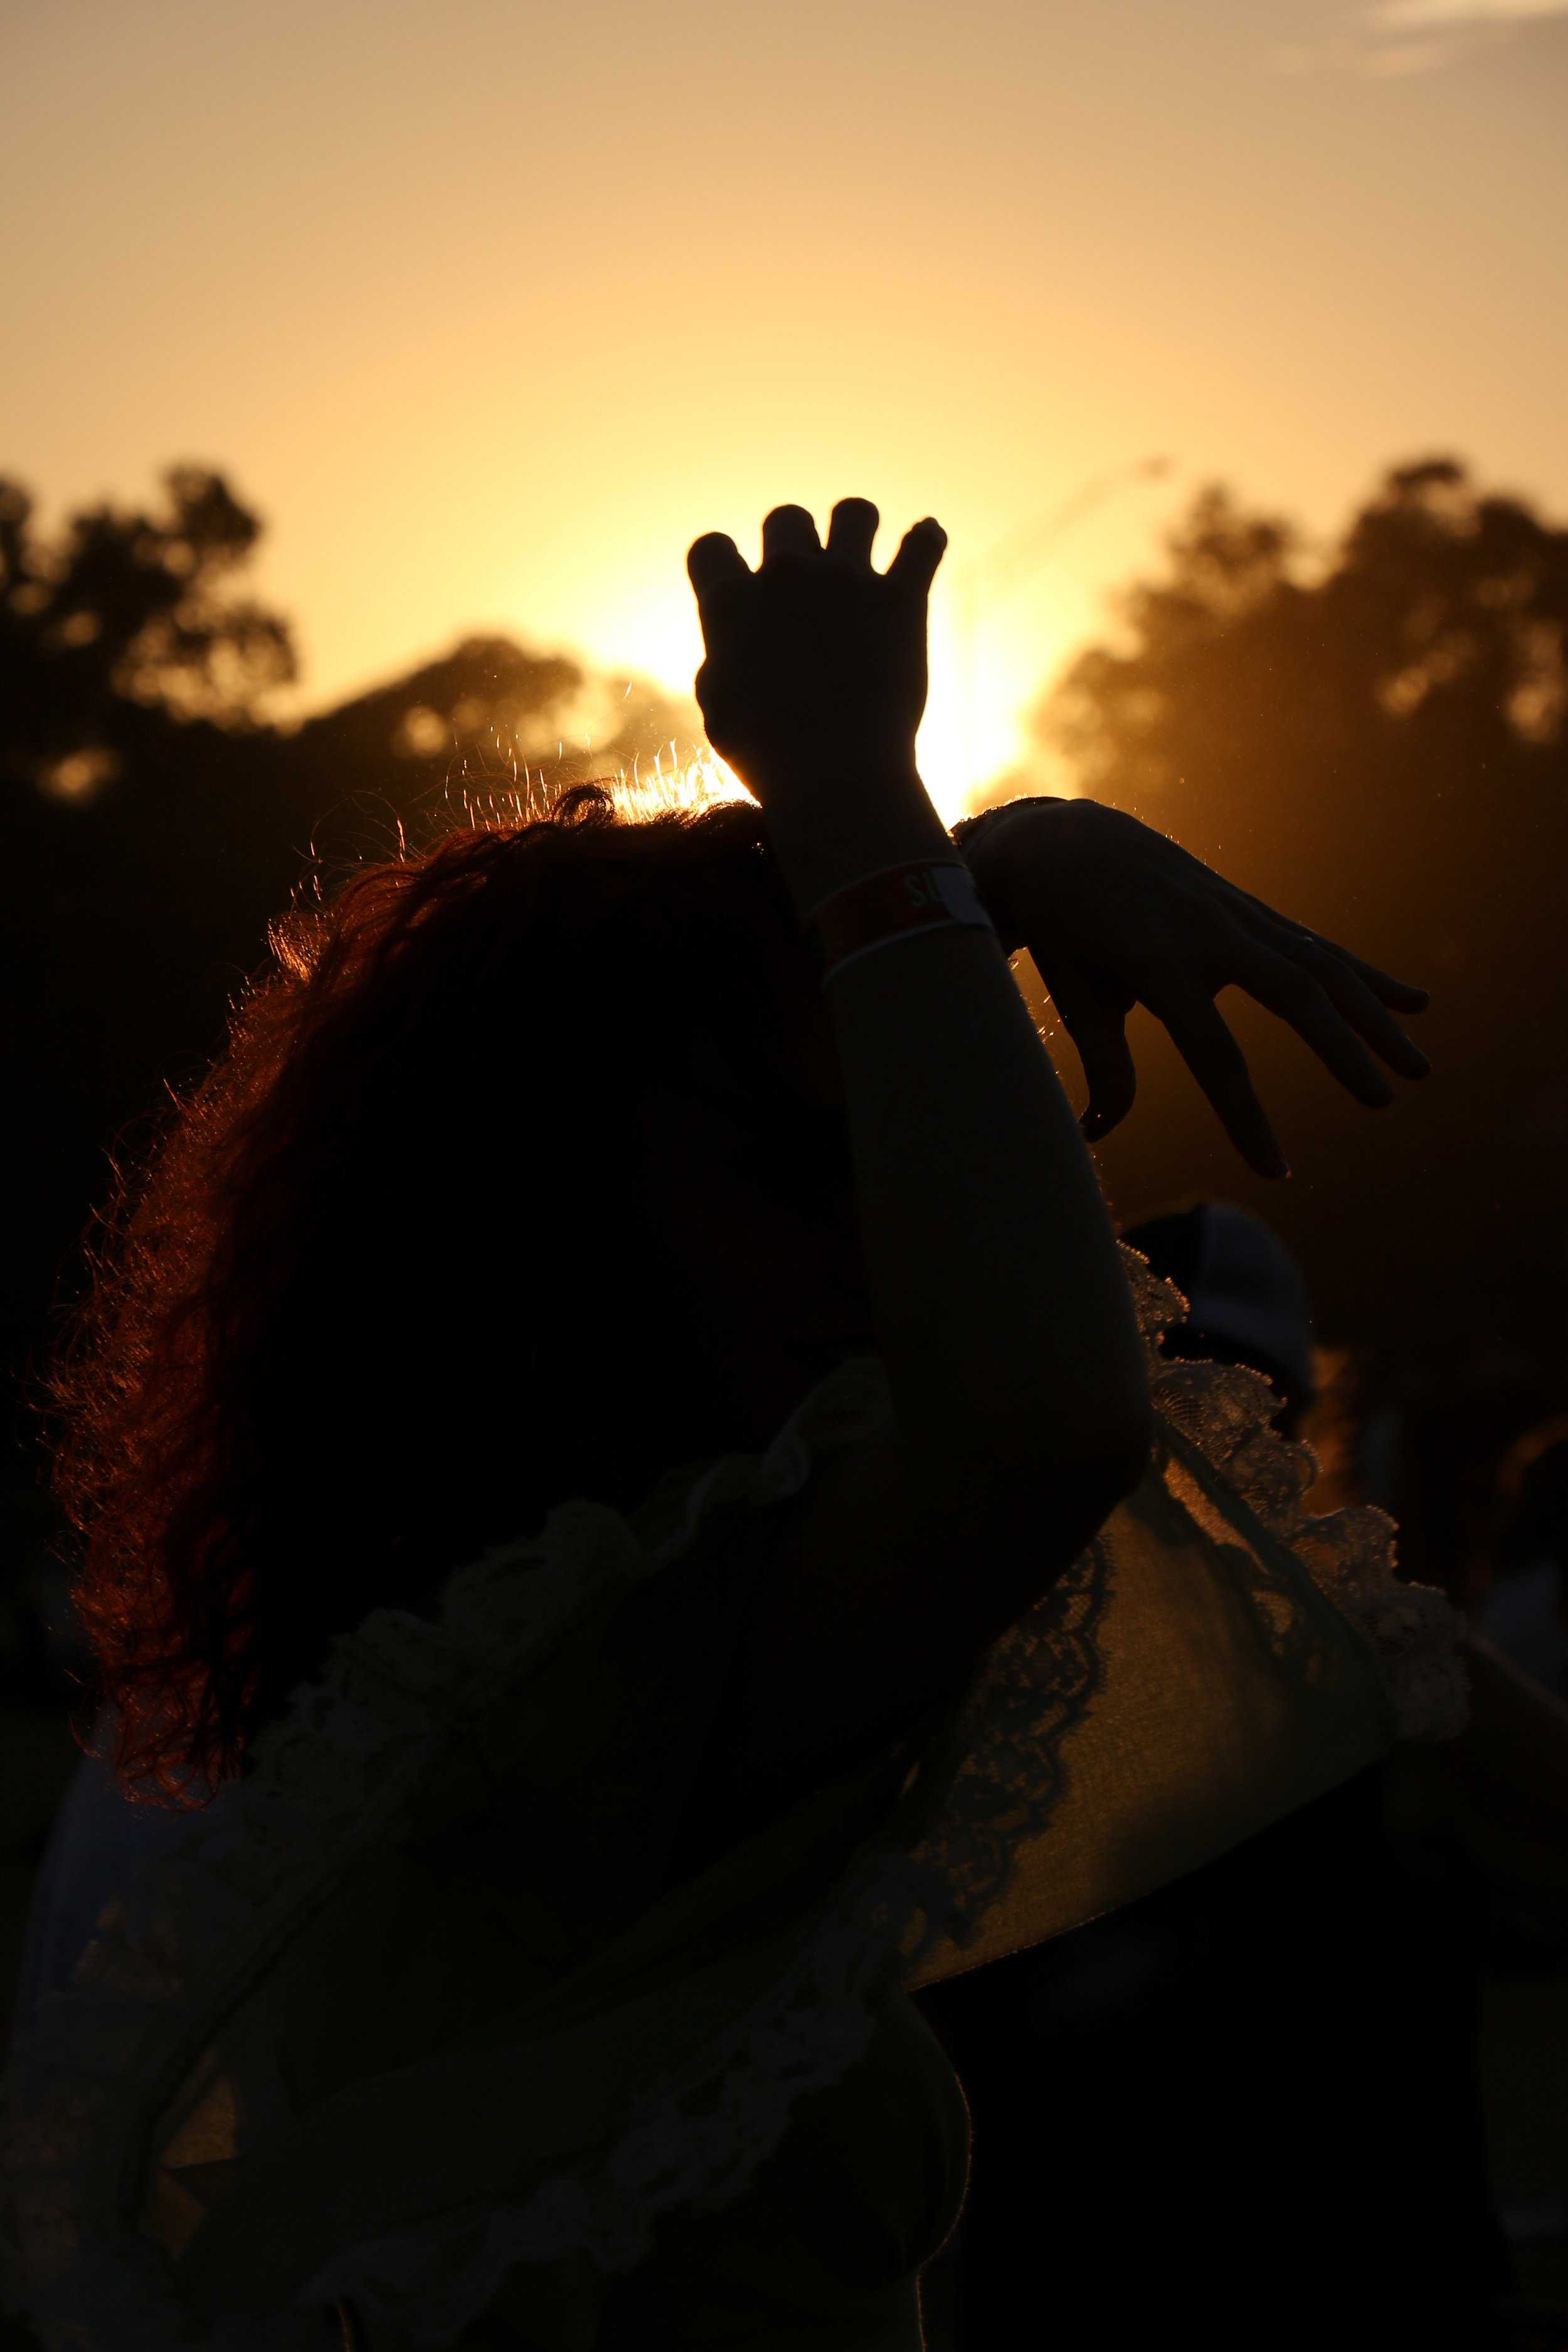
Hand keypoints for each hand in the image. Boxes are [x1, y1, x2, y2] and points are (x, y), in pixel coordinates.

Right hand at [685, 499, 946, 804]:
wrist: (837, 777)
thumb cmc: (768, 758)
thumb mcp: (719, 713)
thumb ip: (720, 665)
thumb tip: (730, 651)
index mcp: (729, 603)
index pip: (711, 547)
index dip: (724, 567)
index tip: (741, 591)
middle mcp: (784, 575)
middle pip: (786, 517)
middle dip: (794, 544)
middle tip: (806, 586)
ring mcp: (846, 581)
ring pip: (854, 512)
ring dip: (856, 530)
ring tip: (861, 561)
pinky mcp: (901, 599)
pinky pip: (923, 544)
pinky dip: (926, 542)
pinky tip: (925, 546)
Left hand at [960, 797, 1430, 1178]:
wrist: (1062, 843)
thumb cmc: (1060, 931)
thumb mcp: (1073, 994)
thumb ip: (1101, 1061)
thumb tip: (1099, 1130)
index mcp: (1158, 961)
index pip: (1214, 1051)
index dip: (1244, 1116)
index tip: (1276, 1171)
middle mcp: (1209, 932)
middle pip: (1294, 993)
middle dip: (1341, 1049)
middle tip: (1384, 1100)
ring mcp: (1235, 914)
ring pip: (1320, 965)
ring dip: (1373, 1015)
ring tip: (1419, 1066)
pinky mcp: (1249, 910)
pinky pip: (1315, 945)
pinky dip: (1365, 974)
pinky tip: (1414, 1002)